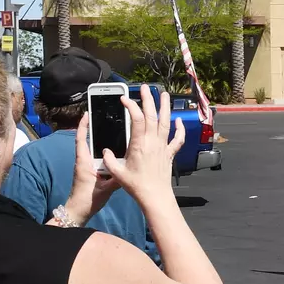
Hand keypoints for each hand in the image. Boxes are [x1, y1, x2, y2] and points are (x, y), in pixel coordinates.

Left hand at [63, 112, 120, 224]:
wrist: (79, 211)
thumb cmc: (87, 199)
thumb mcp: (105, 188)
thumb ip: (117, 178)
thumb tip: (130, 168)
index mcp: (83, 162)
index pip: (80, 139)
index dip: (83, 125)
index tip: (87, 113)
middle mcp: (84, 161)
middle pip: (88, 141)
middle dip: (95, 129)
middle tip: (105, 118)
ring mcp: (87, 166)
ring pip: (94, 150)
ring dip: (102, 142)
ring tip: (114, 132)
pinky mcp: (91, 172)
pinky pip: (98, 159)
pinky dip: (105, 154)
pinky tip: (116, 153)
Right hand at [102, 84, 184, 204]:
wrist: (155, 196)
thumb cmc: (136, 185)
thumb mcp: (117, 172)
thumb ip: (108, 159)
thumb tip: (104, 151)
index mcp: (139, 144)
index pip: (136, 119)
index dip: (131, 106)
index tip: (125, 99)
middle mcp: (153, 142)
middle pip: (152, 115)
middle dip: (148, 99)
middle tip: (145, 87)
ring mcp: (163, 147)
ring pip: (166, 122)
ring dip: (165, 107)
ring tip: (164, 94)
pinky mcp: (169, 154)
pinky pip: (177, 139)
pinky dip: (179, 129)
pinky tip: (178, 120)